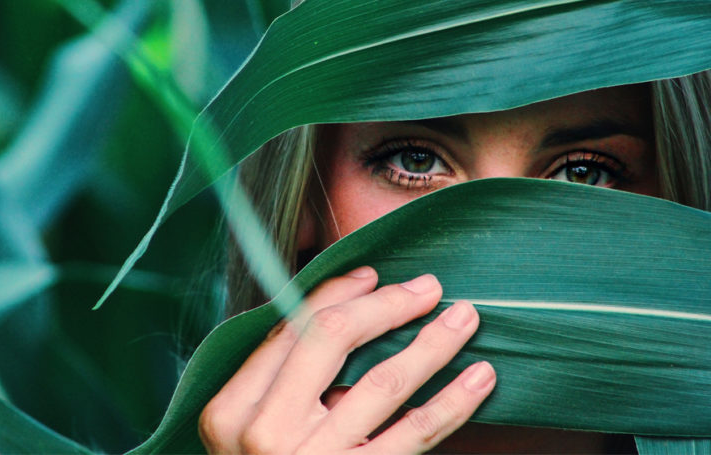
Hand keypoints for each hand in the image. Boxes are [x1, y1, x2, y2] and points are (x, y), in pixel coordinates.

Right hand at [198, 267, 494, 453]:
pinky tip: (479, 379)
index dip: (338, 292)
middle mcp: (266, 433)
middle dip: (387, 304)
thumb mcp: (245, 427)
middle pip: (334, 339)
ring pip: (384, 382)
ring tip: (466, 319)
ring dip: (432, 344)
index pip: (291, 327)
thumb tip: (350, 300)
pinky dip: (453, 402)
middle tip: (429, 287)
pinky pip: (415, 436)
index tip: (373, 275)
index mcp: (231, 409)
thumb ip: (281, 374)